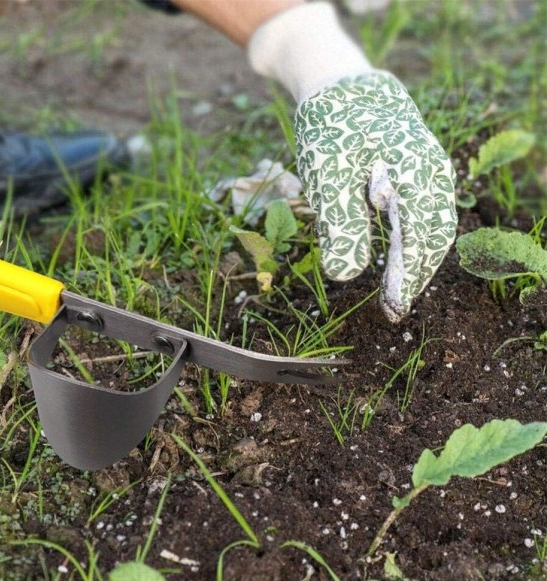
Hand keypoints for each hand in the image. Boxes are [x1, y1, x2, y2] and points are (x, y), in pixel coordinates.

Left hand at [294, 71, 456, 320]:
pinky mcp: (418, 176)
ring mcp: (430, 172)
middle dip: (413, 275)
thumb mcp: (327, 176)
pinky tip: (394, 261)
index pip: (424, 235)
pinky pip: (422, 215)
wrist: (341, 89)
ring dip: (413, 262)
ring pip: (430, 227)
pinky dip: (410, 243)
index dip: (409, 275)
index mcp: (418, 170)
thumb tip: (344, 274)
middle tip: (391, 311)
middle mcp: (434, 172)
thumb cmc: (333, 130)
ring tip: (392, 294)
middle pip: (433, 235)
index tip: (393, 307)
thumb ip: (340, 225)